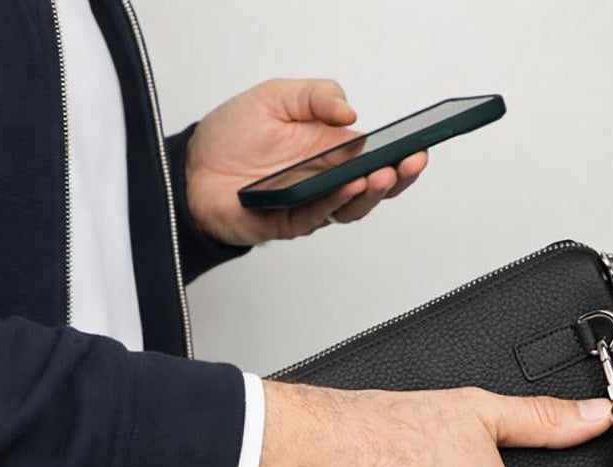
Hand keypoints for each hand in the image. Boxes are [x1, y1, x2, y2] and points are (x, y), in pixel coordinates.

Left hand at [185, 79, 428, 245]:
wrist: (191, 167)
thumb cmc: (234, 135)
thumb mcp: (277, 96)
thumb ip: (316, 96)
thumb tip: (350, 112)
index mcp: (332, 151)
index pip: (377, 159)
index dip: (401, 156)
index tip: (421, 146)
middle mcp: (326, 181)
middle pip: (373, 189)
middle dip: (396, 177)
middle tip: (409, 162)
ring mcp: (309, 204)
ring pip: (349, 208)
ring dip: (369, 194)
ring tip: (379, 176)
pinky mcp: (286, 223)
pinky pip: (315, 215)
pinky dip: (332, 203)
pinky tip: (345, 187)